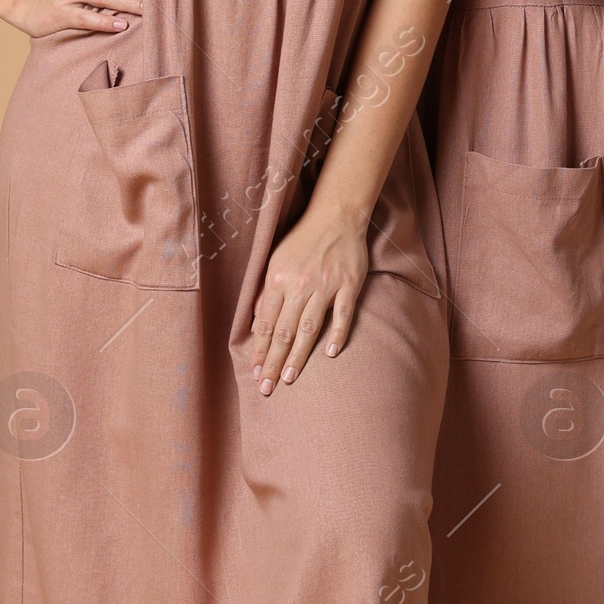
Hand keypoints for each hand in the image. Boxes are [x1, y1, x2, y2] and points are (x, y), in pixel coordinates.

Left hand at [249, 205, 367, 394]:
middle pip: (283, 332)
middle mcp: (299, 286)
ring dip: (297, 356)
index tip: (255, 371)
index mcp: (278, 280)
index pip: (264, 323)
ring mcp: (326, 286)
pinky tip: (329, 354)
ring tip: (289, 378)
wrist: (336, 216)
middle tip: (267, 387)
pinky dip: (336, 335)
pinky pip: (342, 315)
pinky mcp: (348, 285)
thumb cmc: (302, 239)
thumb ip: (267, 291)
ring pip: (309, 329)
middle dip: (273, 362)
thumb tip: (257, 321)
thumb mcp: (275, 259)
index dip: (259, 350)